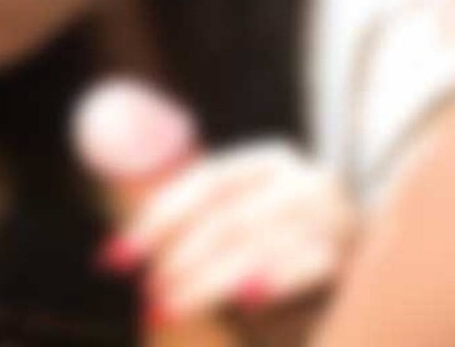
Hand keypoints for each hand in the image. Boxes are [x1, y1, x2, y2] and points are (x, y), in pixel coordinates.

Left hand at [73, 78, 357, 326]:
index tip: (115, 257)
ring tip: (167, 305)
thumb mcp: (223, 234)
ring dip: (206, 280)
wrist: (345, 292)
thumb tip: (115, 242)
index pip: (203, 183)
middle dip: (177, 256)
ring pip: (257, 245)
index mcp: (267, 162)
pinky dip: (270, 284)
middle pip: (227, 216)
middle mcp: (305, 180)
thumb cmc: (266, 260)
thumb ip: (183, 224)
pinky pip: (306, 268)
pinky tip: (246, 303)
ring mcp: (335, 216)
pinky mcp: (353, 259)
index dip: (155, 219)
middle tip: (147, 291)